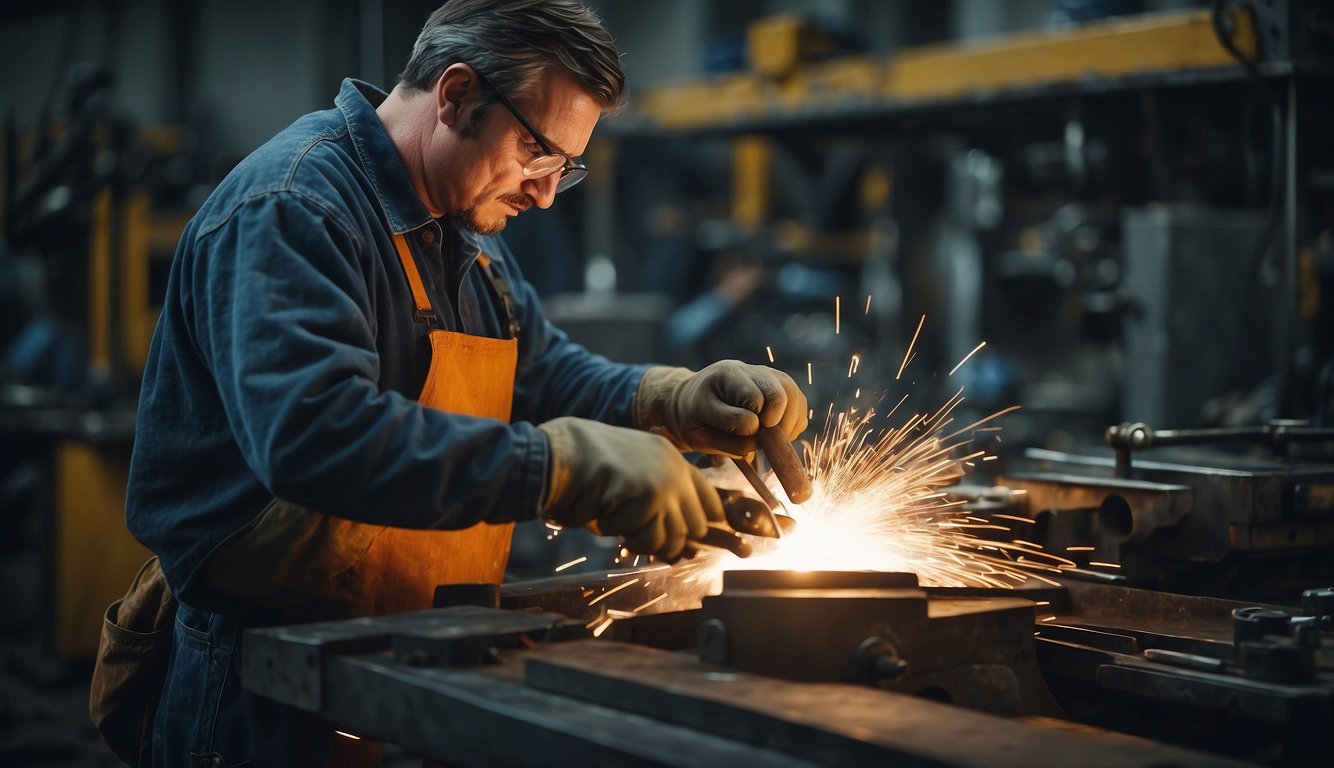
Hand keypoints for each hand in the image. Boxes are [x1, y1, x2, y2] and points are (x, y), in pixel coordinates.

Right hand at [539, 417, 723, 560]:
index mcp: (673, 460)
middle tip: (637, 535)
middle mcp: (676, 469)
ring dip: (642, 539)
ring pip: (672, 538)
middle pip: (696, 528)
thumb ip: (658, 501)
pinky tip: (605, 511)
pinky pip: (645, 537)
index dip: (703, 525)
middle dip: (666, 539)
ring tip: (618, 522)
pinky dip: (622, 533)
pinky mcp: (649, 496)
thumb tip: (680, 549)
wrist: (562, 452)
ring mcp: (665, 482)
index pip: (711, 501)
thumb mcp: (632, 476)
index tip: (690, 543)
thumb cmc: (589, 468)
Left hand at [635, 361, 808, 456]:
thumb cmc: (695, 421)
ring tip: (772, 438)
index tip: (744, 439)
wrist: (693, 398)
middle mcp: (743, 370)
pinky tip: (778, 431)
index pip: (750, 405)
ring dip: (788, 424)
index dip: (751, 429)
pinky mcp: (778, 381)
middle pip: (776, 395)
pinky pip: (799, 400)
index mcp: (720, 378)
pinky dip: (794, 421)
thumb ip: (728, 442)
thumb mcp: (698, 436)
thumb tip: (760, 439)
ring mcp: (762, 372)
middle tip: (764, 438)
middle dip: (774, 424)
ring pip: (792, 394)